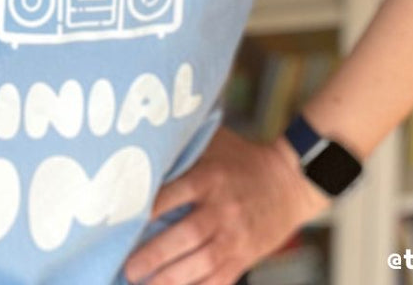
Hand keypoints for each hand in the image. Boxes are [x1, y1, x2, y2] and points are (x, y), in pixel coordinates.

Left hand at [123, 126, 331, 284]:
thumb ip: (184, 147)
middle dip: (154, 255)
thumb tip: (147, 142)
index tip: (121, 223)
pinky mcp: (245, 256)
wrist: (290, 182)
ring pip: (201, 264)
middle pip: (185, 236)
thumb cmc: (242, 159)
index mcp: (209, 178)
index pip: (171, 196)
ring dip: (171, 279)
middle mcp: (222, 209)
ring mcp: (235, 236)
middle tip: (128, 268)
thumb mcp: (214, 143)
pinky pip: (221, 280)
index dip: (146, 212)